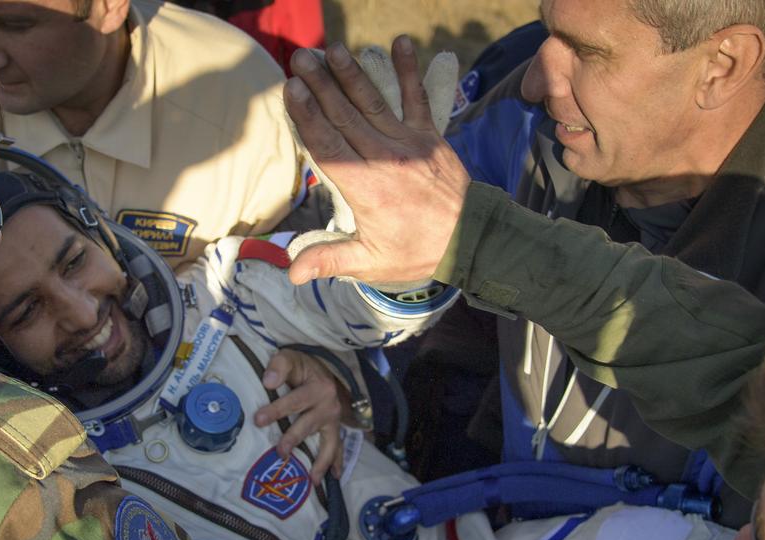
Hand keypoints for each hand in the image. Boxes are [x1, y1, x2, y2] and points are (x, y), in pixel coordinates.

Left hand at [255, 349, 346, 480]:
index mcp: (318, 387)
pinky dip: (337, 463)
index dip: (276, 411)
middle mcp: (329, 405)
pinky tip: (334, 477)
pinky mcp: (335, 429)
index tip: (258, 420)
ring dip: (321, 462)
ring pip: (329, 443)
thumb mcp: (290, 358)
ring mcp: (334, 420)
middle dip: (294, 439)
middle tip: (280, 452)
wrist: (323, 370)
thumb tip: (268, 382)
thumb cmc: (302, 367)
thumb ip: (279, 366)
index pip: (294, 401)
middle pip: (309, 425)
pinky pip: (338, 448)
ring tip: (312, 480)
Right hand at [284, 37, 470, 287]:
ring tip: (333, 49)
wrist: (472, 240)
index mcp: (366, 189)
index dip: (308, 116)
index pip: (329, 146)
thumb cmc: (417, 252)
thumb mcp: (371, 264)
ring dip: (353, 73)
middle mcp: (385, 160)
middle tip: (300, 57)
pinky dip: (410, 71)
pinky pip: (418, 99)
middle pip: (345, 117)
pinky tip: (402, 42)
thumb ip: (330, 260)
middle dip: (321, 84)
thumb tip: (291, 273)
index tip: (291, 89)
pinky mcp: (430, 136)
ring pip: (374, 103)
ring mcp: (409, 144)